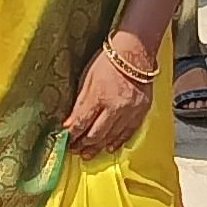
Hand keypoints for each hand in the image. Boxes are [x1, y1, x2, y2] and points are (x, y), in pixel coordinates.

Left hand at [59, 36, 153, 154]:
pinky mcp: (141, 112)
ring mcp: (130, 111)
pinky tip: (109, 148)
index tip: (65, 140)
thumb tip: (70, 122)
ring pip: (111, 137)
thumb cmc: (107, 62)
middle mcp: (115, 107)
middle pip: (96, 134)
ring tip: (88, 154)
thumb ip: (80, 102)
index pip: (81, 122)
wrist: (135, 52)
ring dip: (98, 147)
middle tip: (74, 150)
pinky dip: (117, 142)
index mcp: (98, 96)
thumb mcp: (87, 78)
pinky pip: (128, 133)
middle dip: (82, 144)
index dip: (72, 134)